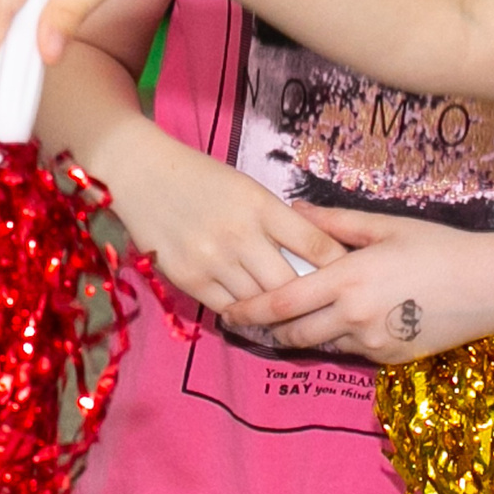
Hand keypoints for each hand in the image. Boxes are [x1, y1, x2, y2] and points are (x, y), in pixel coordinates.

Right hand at [107, 137, 347, 313]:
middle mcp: (239, 235)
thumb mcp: (247, 188)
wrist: (141, 173)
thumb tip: (315, 256)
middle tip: (325, 310)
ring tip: (294, 320)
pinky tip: (254, 316)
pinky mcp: (187, 278)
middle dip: (311, 299)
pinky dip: (244, 314)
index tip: (352, 279)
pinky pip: (228, 308)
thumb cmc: (200, 177)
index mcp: (261, 206)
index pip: (316, 245)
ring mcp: (212, 260)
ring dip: (277, 314)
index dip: (339, 267)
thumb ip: (278, 221)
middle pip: (291, 284)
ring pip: (260, 303)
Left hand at [221, 206, 493, 362]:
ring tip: (274, 328)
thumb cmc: (439, 246)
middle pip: (291, 334)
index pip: (281, 303)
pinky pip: (349, 352)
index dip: (248, 311)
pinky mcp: (390, 360)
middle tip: (242, 324)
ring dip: (295, 338)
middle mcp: (354, 317)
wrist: (492, 287)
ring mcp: (373, 343)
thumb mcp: (384, 226)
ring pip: (319, 345)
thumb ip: (332, 224)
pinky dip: (333, 341)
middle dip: (263, 331)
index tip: (226, 310)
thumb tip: (292, 211)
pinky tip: (328, 327)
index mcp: (347, 280)